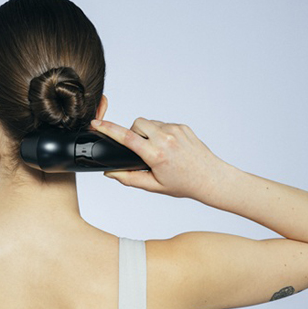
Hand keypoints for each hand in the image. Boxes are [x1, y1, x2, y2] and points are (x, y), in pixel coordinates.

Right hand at [90, 117, 229, 201]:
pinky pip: (163, 124)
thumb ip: (129, 178)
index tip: (96, 123)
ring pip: (150, 122)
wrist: (210, 178)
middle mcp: (166, 139)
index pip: (127, 137)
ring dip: (147, 133)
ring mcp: (175, 130)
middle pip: (137, 124)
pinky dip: (160, 133)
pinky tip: (169, 147)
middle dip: (133, 133)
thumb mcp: (153, 186)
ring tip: (156, 150)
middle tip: (140, 150)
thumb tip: (110, 172)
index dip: (109, 129)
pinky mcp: (183, 126)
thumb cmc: (183, 184)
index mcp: (156, 155)